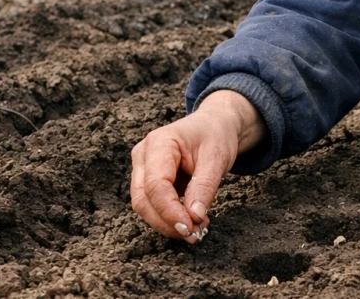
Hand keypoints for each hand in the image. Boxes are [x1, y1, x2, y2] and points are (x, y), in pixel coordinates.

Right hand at [130, 90, 266, 242]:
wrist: (215, 124)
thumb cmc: (216, 135)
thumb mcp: (217, 158)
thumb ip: (204, 187)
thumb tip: (194, 217)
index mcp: (159, 143)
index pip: (156, 185)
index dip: (170, 211)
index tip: (190, 228)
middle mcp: (143, 155)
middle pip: (144, 199)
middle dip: (167, 222)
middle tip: (194, 235)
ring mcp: (142, 168)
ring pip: (145, 205)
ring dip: (167, 223)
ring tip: (196, 230)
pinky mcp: (148, 179)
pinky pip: (152, 204)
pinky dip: (169, 217)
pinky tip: (191, 222)